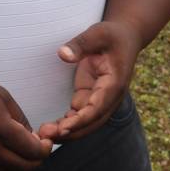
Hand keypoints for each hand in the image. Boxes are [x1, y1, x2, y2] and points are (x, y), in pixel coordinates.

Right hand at [0, 74, 51, 170]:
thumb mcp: (2, 96)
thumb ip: (21, 118)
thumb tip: (32, 137)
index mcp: (0, 127)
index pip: (32, 150)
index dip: (45, 148)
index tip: (46, 141)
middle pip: (24, 166)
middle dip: (37, 159)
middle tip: (39, 148)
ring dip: (22, 165)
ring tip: (23, 152)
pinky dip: (6, 168)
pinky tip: (8, 156)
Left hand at [35, 20, 142, 142]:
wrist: (125, 37)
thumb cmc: (112, 34)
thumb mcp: (98, 33)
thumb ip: (81, 44)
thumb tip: (63, 54)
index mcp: (115, 84)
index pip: (98, 107)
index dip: (82, 119)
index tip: (64, 128)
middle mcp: (110, 96)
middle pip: (92, 122)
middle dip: (72, 131)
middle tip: (47, 137)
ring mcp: (100, 98)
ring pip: (86, 122)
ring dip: (68, 131)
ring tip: (44, 135)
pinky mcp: (91, 96)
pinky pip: (80, 114)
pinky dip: (67, 123)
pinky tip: (50, 129)